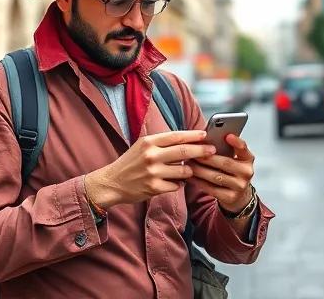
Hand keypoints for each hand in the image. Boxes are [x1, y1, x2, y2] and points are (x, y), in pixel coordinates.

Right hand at [85, 130, 215, 208]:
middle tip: (212, 150)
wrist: (112, 182)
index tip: (206, 135)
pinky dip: (178, 184)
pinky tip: (173, 182)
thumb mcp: (142, 146)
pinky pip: (176, 185)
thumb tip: (186, 139)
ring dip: (189, 171)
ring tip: (189, 170)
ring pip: (183, 171)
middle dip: (201, 151)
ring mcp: (153, 172)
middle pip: (184, 151)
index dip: (193, 135)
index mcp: (149, 142)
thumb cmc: (130, 163)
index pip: (176, 136)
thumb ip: (162, 143)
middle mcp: (151, 155)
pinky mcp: (153, 188)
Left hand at [186, 134, 254, 212]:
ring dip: (199, 169)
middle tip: (193, 152)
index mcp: (247, 159)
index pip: (243, 148)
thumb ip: (224, 148)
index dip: (236, 142)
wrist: (238, 196)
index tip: (227, 135)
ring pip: (215, 176)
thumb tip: (206, 136)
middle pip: (225, 163)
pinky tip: (189, 176)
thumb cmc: (231, 170)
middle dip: (207, 157)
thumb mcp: (233, 158)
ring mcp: (239, 186)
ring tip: (188, 163)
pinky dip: (197, 181)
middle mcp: (246, 173)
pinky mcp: (229, 197)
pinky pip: (210, 188)